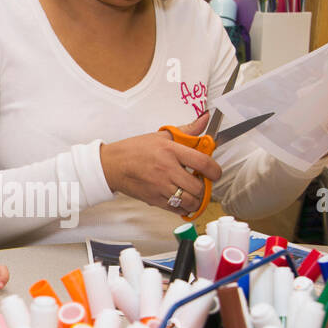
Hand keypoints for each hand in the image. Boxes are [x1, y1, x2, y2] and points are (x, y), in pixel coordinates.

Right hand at [99, 113, 221, 216]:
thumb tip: (205, 119)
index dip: (215, 170)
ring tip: (192, 192)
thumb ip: (187, 130)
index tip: (215, 172)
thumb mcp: (162, 135)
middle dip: (204, 186)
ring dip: (196, 199)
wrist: (112, 165)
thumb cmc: (135, 149)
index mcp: (170, 151)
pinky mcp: (154, 199)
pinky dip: (183, 206)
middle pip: (198, 186)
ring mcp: (160, 187)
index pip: (202, 162)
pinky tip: (181, 198)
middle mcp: (167, 170)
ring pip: (190, 201)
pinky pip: (176, 208)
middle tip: (201, 182)